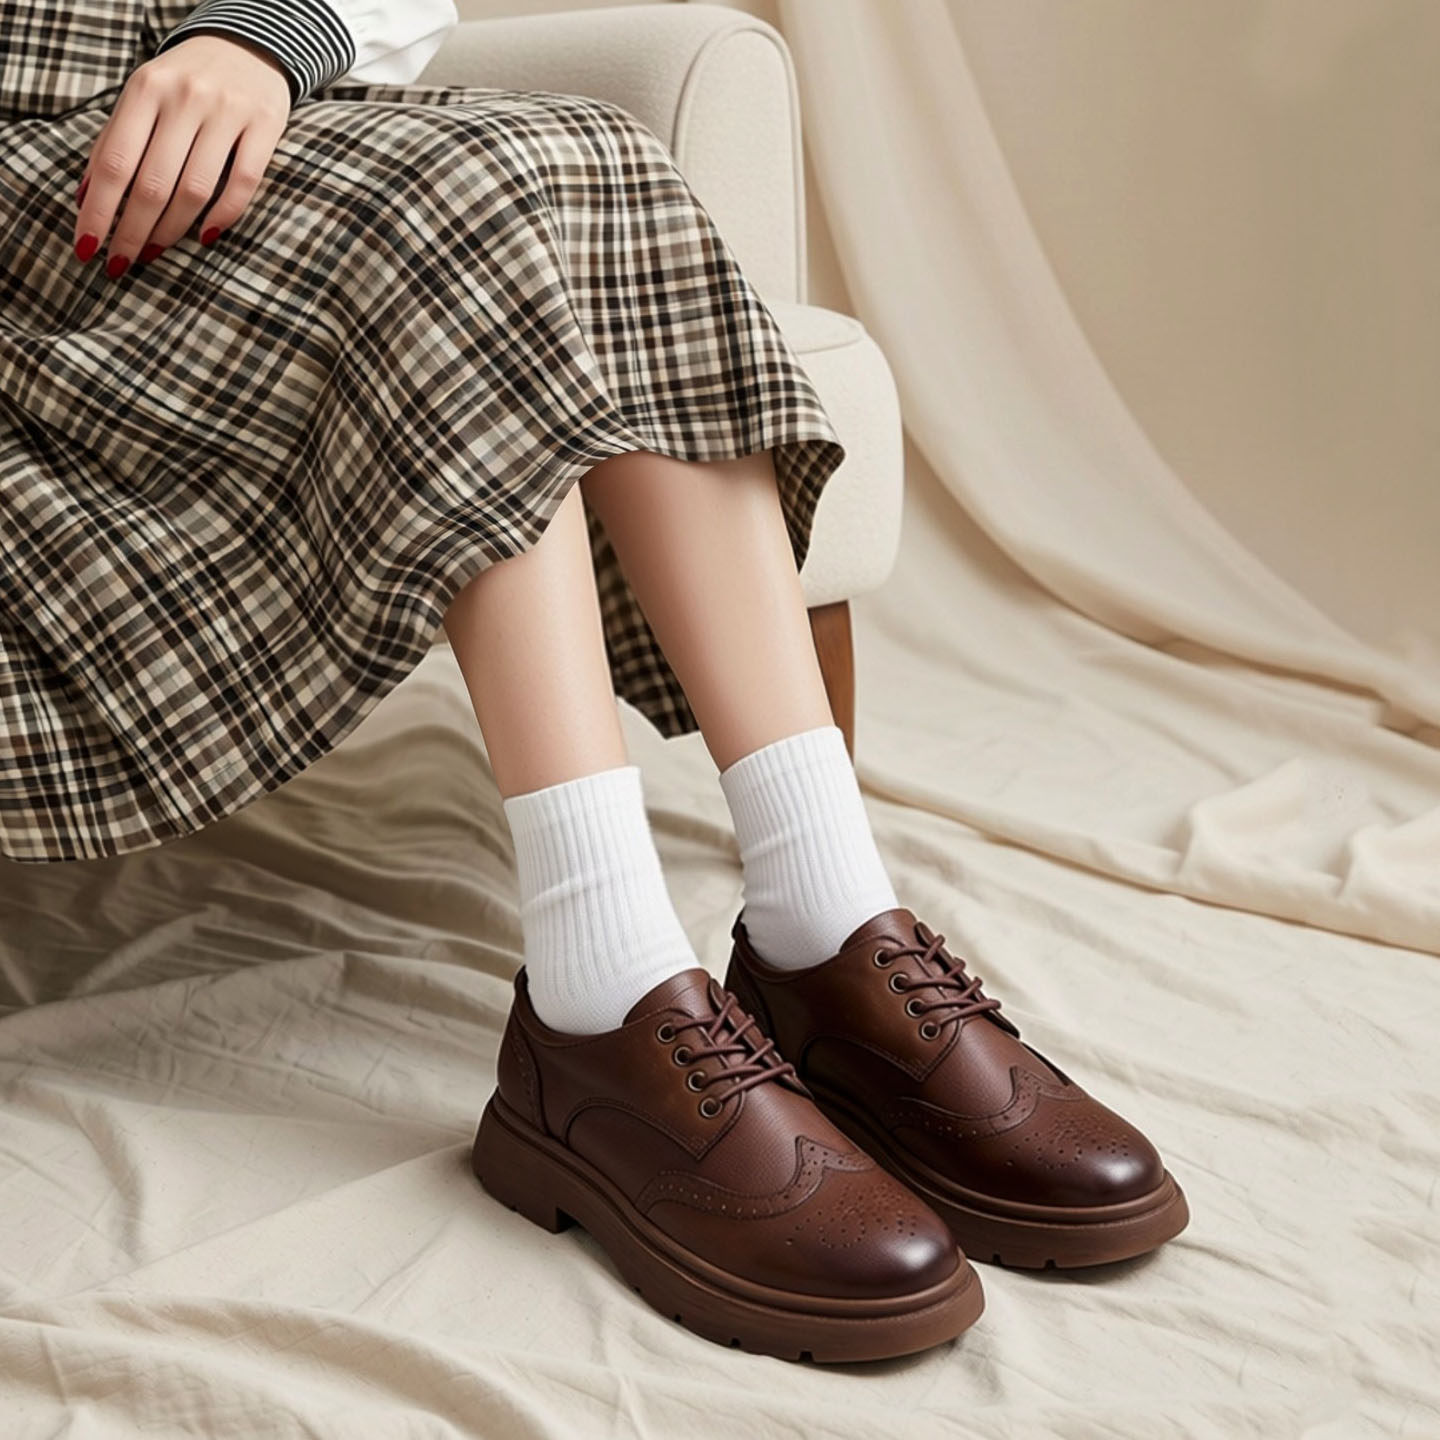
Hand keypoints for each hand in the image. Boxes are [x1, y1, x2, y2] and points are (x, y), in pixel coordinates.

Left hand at [73, 33, 292, 277]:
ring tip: (156, 251)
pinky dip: (223, 217)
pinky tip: (205, 237)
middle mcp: (185, 98)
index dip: (100, 210)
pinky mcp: (264, 127)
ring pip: (195, 189)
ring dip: (172, 230)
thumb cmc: (186, 82)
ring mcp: (227, 112)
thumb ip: (116, 141)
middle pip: (153, 183)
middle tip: (122, 263)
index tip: (88, 247)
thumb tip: (87, 198)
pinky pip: (243, 184)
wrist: (247, 46)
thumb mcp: (144, 98)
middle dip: (132, 231)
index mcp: (146, 89)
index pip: (116, 162)